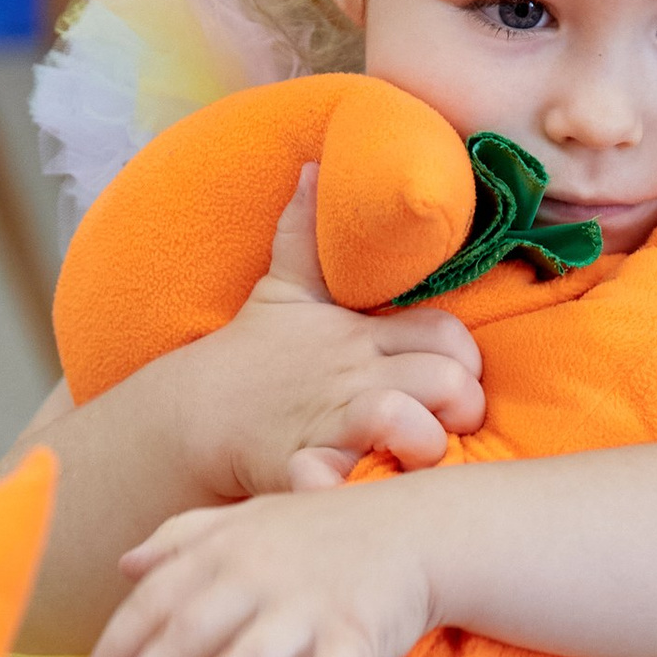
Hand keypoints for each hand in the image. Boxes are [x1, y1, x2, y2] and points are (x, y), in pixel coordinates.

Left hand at [85, 475, 437, 656]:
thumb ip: (183, 540)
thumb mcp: (247, 523)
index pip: (154, 602)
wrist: (415, 526)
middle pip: (188, 633)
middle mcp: (256, 575)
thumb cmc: (322, 531)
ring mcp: (307, 604)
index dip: (116, 647)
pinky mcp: (358, 629)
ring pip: (254, 655)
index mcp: (221, 552)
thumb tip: (126, 565)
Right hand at [181, 172, 486, 497]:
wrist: (191, 416)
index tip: (455, 377)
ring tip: (414, 454)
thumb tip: (312, 166)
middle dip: (462, 406)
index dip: (465, 357)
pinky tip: (362, 490)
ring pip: (407, 425)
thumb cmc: (254, 357)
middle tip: (449, 423)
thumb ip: (306, 235)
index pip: (446, 334)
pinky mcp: (300, 470)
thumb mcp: (284, 290)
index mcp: (360, 337)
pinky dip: (353, 489)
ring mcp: (328, 425)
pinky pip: (342, 482)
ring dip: (423, 443)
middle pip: (445, 381)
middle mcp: (352, 378)